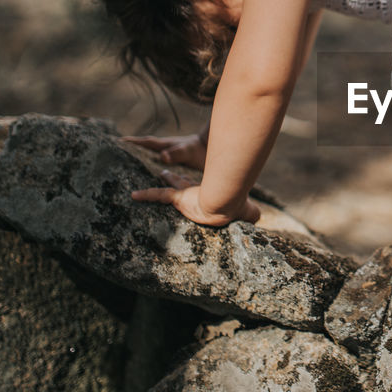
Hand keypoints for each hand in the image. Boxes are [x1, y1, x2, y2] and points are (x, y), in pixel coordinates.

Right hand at [123, 132, 207, 169]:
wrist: (215, 146)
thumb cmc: (201, 150)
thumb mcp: (188, 152)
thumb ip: (176, 154)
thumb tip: (162, 157)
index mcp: (166, 146)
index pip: (146, 143)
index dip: (132, 142)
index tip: (118, 141)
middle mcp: (167, 147)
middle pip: (147, 145)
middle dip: (134, 145)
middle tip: (119, 146)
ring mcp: (172, 151)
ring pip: (154, 151)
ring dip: (144, 152)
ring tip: (131, 158)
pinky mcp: (178, 157)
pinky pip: (162, 157)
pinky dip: (155, 159)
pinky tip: (154, 166)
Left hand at [131, 169, 260, 226]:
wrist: (226, 203)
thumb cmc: (237, 207)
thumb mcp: (249, 212)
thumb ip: (251, 214)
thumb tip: (259, 217)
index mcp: (212, 197)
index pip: (205, 191)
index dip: (197, 187)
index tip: (194, 185)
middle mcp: (200, 193)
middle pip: (186, 183)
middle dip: (178, 179)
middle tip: (168, 173)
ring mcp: (188, 194)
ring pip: (174, 186)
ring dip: (166, 181)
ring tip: (159, 175)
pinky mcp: (179, 197)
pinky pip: (159, 195)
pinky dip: (146, 195)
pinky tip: (133, 195)